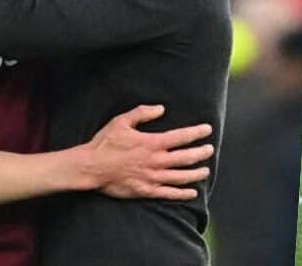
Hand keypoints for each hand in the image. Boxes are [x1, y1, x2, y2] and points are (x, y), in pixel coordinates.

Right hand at [82, 104, 213, 199]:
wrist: (91, 167)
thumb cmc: (105, 143)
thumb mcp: (121, 121)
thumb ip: (142, 113)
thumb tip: (161, 108)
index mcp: (152, 143)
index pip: (181, 136)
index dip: (197, 132)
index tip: (207, 129)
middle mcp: (156, 161)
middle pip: (186, 157)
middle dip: (201, 153)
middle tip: (210, 150)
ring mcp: (152, 177)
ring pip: (181, 176)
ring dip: (196, 173)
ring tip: (205, 171)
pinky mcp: (146, 190)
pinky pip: (168, 193)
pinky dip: (182, 193)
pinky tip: (192, 192)